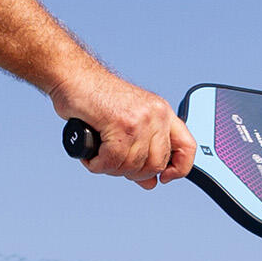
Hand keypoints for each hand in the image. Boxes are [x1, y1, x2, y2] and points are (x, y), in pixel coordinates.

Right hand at [51, 69, 195, 189]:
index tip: (164, 178)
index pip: (187, 147)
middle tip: (113, 162)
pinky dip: (98, 164)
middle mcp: (156, 114)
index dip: (179, 169)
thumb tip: (150, 182)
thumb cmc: (95, 99)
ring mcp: (140, 119)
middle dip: (133, 172)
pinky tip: (91, 156)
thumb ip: (142, 154)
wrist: (74, 78)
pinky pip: (112, 161)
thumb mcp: (127, 125)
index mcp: (162, 113)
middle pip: (156, 164)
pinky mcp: (120, 123)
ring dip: (110, 168)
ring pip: (133, 165)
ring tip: (98, 154)